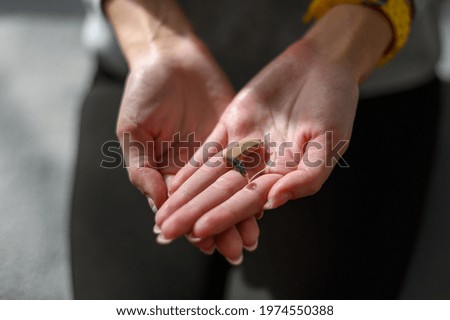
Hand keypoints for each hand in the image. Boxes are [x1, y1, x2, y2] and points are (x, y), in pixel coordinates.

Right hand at [106, 0, 260, 260]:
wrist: (171, 57)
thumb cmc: (143, 92)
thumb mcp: (133, 129)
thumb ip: (141, 166)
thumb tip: (157, 201)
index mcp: (165, 173)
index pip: (180, 208)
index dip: (189, 225)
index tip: (200, 241)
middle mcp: (193, 171)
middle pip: (208, 206)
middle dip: (220, 229)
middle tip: (233, 251)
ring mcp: (216, 156)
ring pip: (229, 192)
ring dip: (239, 216)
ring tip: (250, 238)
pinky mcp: (235, 138)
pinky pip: (246, 166)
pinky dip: (253, 185)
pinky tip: (265, 202)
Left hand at [156, 4, 391, 260]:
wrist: (323, 64)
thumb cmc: (335, 103)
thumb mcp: (331, 140)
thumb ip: (306, 176)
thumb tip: (273, 202)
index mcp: (283, 175)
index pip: (247, 201)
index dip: (223, 216)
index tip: (199, 231)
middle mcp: (260, 166)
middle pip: (221, 194)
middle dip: (194, 213)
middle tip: (166, 231)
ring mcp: (244, 145)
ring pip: (210, 176)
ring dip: (186, 196)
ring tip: (162, 215)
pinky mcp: (233, 124)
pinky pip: (208, 149)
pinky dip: (191, 166)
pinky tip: (173, 182)